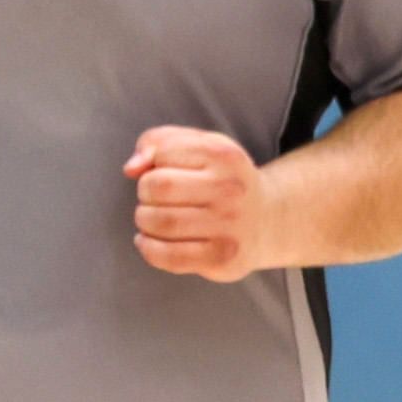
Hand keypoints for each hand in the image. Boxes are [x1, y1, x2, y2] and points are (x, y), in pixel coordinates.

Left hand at [128, 126, 275, 281]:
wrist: (269, 220)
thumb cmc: (222, 180)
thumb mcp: (201, 146)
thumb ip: (160, 142)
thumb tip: (132, 168)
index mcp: (224, 155)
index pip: (162, 153)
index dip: (153, 164)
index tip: (164, 173)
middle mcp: (231, 190)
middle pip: (156, 187)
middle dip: (146, 194)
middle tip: (156, 200)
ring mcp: (229, 227)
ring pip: (158, 222)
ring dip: (145, 221)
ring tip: (155, 220)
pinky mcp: (222, 259)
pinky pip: (167, 256)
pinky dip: (147, 248)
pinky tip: (149, 241)